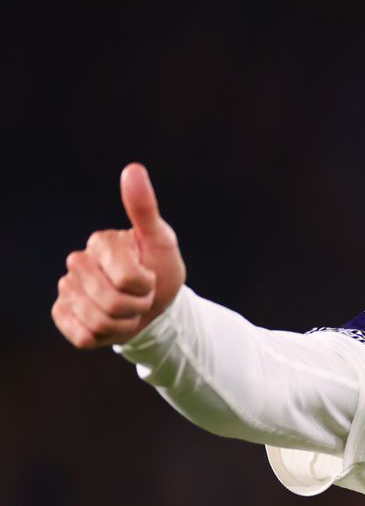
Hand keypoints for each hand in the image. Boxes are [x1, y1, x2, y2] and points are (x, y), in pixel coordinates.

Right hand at [52, 163, 186, 348]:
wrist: (156, 305)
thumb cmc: (160, 269)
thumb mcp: (161, 240)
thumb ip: (145, 208)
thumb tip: (132, 168)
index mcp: (100, 243)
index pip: (128, 279)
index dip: (146, 286)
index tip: (150, 278)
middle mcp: (77, 264)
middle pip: (112, 303)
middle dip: (138, 306)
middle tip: (142, 296)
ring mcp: (67, 290)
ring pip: (99, 322)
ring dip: (124, 324)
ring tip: (129, 311)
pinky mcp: (62, 315)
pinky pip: (82, 336)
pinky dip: (104, 337)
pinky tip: (110, 324)